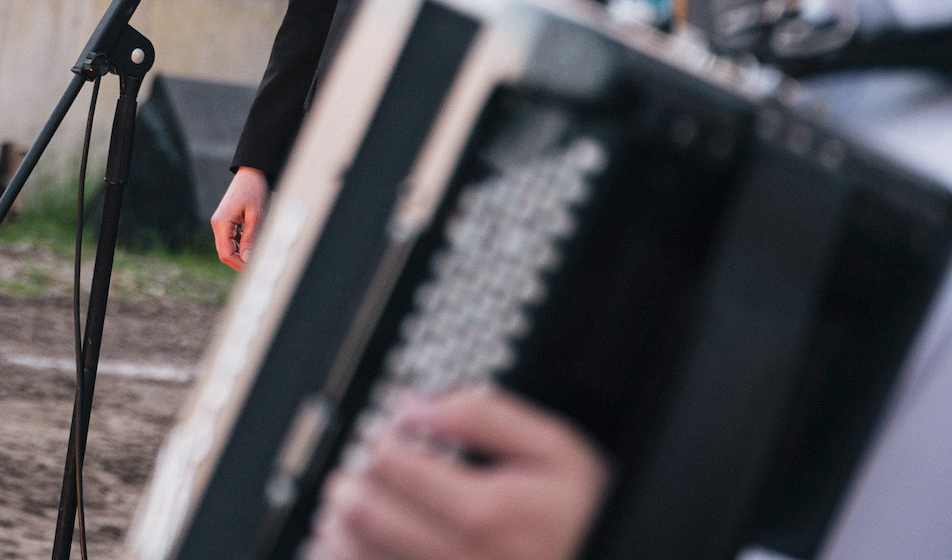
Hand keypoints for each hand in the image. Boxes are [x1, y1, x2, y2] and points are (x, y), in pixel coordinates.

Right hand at [211, 167, 268, 270]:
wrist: (252, 173)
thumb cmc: (255, 191)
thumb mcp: (256, 217)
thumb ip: (250, 239)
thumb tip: (247, 260)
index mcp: (221, 223)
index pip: (226, 253)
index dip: (240, 265)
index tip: (255, 269)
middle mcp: (217, 224)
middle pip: (224, 253)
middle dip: (240, 262)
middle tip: (258, 266)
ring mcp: (220, 223)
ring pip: (227, 248)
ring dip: (241, 254)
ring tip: (258, 256)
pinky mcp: (226, 222)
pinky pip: (231, 240)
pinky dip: (241, 246)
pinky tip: (254, 245)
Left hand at [312, 387, 609, 559]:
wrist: (612, 559)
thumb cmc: (584, 517)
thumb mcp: (557, 452)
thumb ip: (486, 417)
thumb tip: (419, 406)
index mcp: (484, 512)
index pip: (389, 462)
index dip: (378, 435)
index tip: (388, 431)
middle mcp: (458, 559)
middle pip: (361, 510)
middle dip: (351, 477)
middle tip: (361, 466)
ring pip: (351, 553)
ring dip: (339, 522)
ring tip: (354, 503)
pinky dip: (343, 557)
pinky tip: (353, 542)